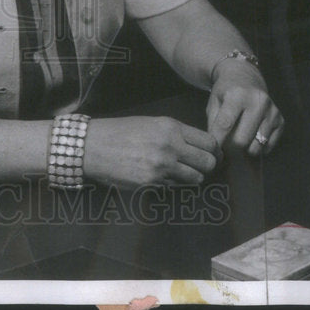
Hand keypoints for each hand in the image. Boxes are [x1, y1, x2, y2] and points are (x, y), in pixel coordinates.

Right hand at [85, 116, 221, 187]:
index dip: (215, 151)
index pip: (209, 142)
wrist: (93, 146)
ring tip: (182, 173)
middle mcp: (170, 145)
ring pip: (196, 178)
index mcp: (171, 127)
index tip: (212, 155)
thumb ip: (176, 133)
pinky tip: (164, 177)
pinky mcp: (152, 182)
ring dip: (193, 178)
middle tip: (201, 168)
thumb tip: (199, 147)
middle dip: (208, 167)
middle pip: (208, 162)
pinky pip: (176, 187)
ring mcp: (162, 165)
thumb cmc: (121, 132)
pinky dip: (174, 184)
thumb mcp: (151, 123)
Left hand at [206, 59, 283, 156]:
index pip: (225, 124)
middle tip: (224, 147)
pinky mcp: (281, 121)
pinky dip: (257, 148)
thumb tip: (216, 151)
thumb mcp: (214, 103)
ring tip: (236, 142)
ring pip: (256, 147)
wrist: (245, 77)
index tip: (213, 151)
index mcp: (237, 95)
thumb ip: (213, 125)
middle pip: (242, 140)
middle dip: (230, 148)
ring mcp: (272, 112)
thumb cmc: (225, 93)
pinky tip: (250, 137)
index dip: (217, 141)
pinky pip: (268, 147)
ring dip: (244, 150)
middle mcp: (258, 102)